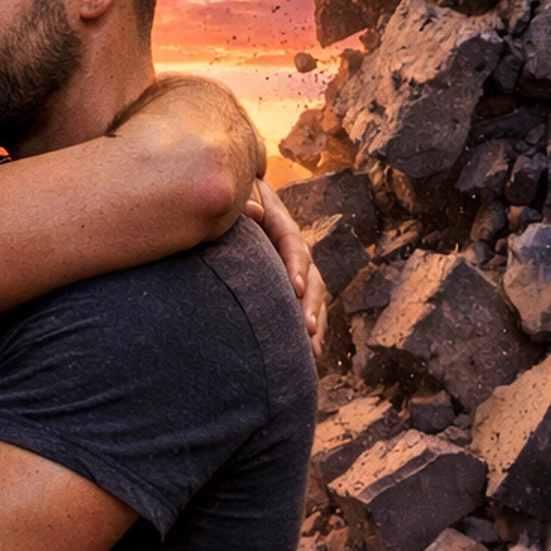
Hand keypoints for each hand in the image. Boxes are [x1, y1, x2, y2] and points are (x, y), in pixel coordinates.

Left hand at [246, 183, 328, 362]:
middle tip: (306, 329)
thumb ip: (246, 203)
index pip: (293, 245)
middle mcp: (296, 249)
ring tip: (313, 349)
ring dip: (315, 322)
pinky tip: (312, 354)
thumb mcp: (239, 195)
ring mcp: (297, 268)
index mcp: (282, 225)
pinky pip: (306, 307)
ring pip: (315, 296)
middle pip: (312, 277)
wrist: (240, 199)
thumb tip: (253, 211)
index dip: (296, 267)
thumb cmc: (234, 201)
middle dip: (310, 304)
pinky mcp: (291, 285)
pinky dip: (311, 329)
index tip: (296, 289)